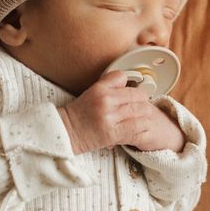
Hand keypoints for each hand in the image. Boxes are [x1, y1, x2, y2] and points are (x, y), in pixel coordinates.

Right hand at [57, 69, 186, 154]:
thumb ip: (108, 87)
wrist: (65, 134)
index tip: (132, 94)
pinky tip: (138, 131)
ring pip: (141, 111)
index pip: (123, 77)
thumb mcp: (90, 94)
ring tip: (140, 120)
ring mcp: (109, 117)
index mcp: (99, 89)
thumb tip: (127, 83)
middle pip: (138, 95)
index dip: (130, 85)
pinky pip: (136, 128)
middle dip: (142, 103)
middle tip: (139, 110)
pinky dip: (141, 129)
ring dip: (144, 117)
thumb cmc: (78, 116)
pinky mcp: (112, 133)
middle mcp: (105, 100)